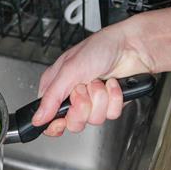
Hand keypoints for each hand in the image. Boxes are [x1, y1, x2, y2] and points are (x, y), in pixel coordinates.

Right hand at [32, 23, 152, 135]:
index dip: (54, 123)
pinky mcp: (109, 105)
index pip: (48, 117)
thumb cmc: (100, 47)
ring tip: (100, 82)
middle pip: (71, 123)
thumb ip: (51, 97)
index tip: (62, 120)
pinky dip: (114, 98)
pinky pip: (111, 115)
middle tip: (84, 89)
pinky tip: (113, 84)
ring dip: (100, 99)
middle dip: (81, 106)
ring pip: (93, 120)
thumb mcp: (69, 70)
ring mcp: (92, 102)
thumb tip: (37, 118)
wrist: (132, 46)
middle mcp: (73, 96)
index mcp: (56, 87)